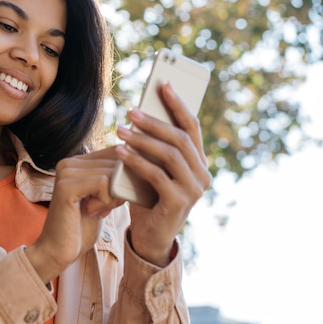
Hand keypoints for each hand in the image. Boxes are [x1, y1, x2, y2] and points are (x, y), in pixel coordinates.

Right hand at [25, 148, 124, 283]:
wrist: (58, 251)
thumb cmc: (82, 227)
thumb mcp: (103, 197)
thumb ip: (114, 179)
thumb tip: (141, 163)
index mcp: (77, 162)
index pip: (116, 152)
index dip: (127, 173)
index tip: (121, 196)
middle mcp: (69, 162)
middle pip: (116, 162)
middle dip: (122, 188)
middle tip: (109, 207)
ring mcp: (65, 172)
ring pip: (112, 173)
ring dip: (114, 196)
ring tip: (100, 210)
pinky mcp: (66, 186)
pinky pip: (104, 183)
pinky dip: (107, 201)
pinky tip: (95, 212)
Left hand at [115, 82, 211, 266]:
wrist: (149, 238)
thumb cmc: (149, 199)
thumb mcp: (154, 169)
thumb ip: (155, 148)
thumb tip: (140, 113)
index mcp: (199, 163)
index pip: (192, 127)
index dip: (178, 104)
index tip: (163, 85)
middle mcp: (202, 175)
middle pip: (180, 138)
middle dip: (154, 121)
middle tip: (131, 110)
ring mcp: (193, 191)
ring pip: (169, 154)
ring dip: (143, 139)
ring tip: (120, 129)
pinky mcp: (178, 203)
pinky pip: (156, 174)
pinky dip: (136, 160)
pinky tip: (120, 152)